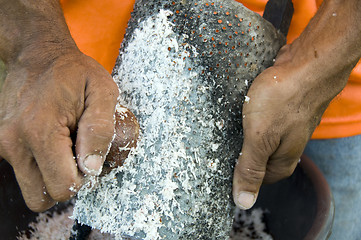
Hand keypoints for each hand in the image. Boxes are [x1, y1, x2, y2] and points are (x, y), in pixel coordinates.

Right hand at [0, 49, 118, 211]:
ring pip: (32, 189)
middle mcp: (13, 143)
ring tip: (65, 147)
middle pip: (42, 197)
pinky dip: (41, 167)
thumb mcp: (102, 91)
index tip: (88, 154)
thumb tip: (90, 168)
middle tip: (77, 154)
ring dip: (52, 177)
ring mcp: (3, 145)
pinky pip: (24, 173)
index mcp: (40, 131)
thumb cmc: (75, 72)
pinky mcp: (2, 144)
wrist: (39, 55)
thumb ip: (100, 130)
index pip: (63, 187)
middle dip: (65, 182)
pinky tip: (53, 142)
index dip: (83, 179)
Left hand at [232, 0, 360, 209]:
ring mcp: (287, 124)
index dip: (242, 175)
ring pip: (263, 135)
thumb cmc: (284, 99)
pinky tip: (243, 106)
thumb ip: (250, 168)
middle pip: (261, 157)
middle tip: (222, 142)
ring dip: (247, 131)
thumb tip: (243, 202)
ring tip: (230, 123)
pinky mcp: (284, 106)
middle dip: (243, 152)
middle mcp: (288, 144)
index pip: (260, 178)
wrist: (308, 63)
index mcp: (283, 159)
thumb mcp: (260, 138)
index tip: (224, 167)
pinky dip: (253, 114)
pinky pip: (265, 116)